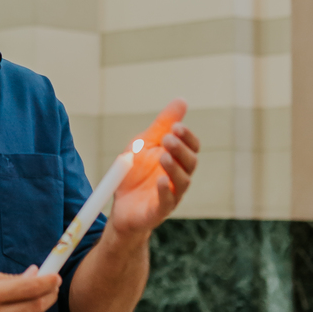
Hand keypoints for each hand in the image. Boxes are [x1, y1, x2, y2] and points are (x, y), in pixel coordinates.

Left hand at [109, 98, 199, 240]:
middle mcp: (179, 177)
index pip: (192, 147)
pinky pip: (167, 202)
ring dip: (175, 168)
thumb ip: (163, 125)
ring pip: (183, 182)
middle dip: (181, 149)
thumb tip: (181, 101)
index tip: (176, 126)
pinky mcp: (159, 211)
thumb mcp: (145, 144)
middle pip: (190, 163)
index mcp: (177, 159)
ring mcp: (171, 195)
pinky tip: (160, 181)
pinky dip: (165, 191)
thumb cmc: (135, 173)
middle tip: (168, 138)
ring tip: (164, 156)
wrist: (120, 205)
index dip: (187, 137)